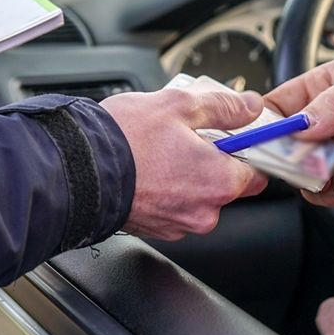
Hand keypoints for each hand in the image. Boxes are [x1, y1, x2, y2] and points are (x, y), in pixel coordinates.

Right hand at [101, 82, 268, 239]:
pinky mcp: (153, 229)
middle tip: (185, 136)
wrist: (75, 169)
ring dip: (185, 175)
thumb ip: (224, 107)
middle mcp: (204, 211)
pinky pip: (171, 206)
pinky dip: (164, 189)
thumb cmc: (125, 140)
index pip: (258, 172)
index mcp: (220, 181)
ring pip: (195, 196)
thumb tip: (250, 107)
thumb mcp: (180, 105)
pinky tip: (145, 168)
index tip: (233, 136)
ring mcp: (177, 224)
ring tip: (158, 150)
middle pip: (224, 184)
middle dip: (210, 161)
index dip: (246, 150)